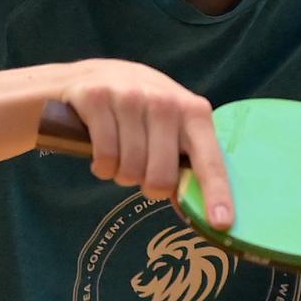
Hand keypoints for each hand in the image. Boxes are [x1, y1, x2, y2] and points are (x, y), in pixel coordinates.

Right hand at [59, 60, 235, 228]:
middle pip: (161, 177)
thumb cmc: (132, 108)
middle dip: (147, 185)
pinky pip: (104, 157)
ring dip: (119, 174)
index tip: (222, 224)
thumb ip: (182, 157)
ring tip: (117, 155)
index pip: (209, 158)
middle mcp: (164, 100)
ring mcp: (129, 96)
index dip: (217, 193)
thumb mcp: (165, 122)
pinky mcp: (96, 97)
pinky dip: (101, 166)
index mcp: (191, 110)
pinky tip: (100, 152)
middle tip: (139, 170)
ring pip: (129, 170)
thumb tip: (198, 209)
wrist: (79, 77)